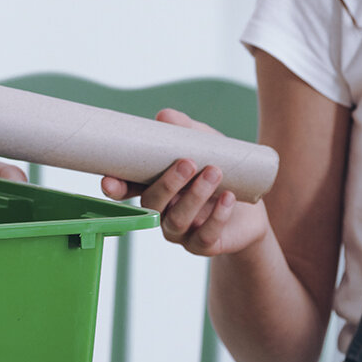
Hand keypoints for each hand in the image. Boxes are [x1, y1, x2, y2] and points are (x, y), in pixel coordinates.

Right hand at [101, 109, 268, 255]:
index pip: (127, 189)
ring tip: (215, 172)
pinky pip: (204, 237)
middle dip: (168, 184)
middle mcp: (162, 211)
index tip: (109, 180)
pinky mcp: (203, 245)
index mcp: (155, 187)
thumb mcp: (206, 145)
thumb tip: (164, 116)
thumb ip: (186, 131)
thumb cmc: (221, 171)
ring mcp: (180, 231)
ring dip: (195, 196)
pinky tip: (228, 198)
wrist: (252, 208)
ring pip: (176, 220)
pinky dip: (217, 217)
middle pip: (152, 203)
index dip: (116, 187)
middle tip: (188, 163)